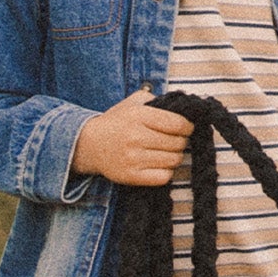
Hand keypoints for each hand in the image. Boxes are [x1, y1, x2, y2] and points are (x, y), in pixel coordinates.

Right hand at [70, 90, 193, 187]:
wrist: (89, 145)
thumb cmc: (116, 123)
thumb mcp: (132, 103)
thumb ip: (155, 99)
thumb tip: (181, 105)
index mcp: (138, 116)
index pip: (177, 124)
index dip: (188, 127)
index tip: (187, 128)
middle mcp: (136, 137)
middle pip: (178, 143)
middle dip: (182, 141)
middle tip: (175, 140)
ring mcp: (133, 158)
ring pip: (174, 160)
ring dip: (175, 156)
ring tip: (167, 151)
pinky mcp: (131, 176)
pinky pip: (164, 177)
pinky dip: (167, 171)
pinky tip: (160, 164)